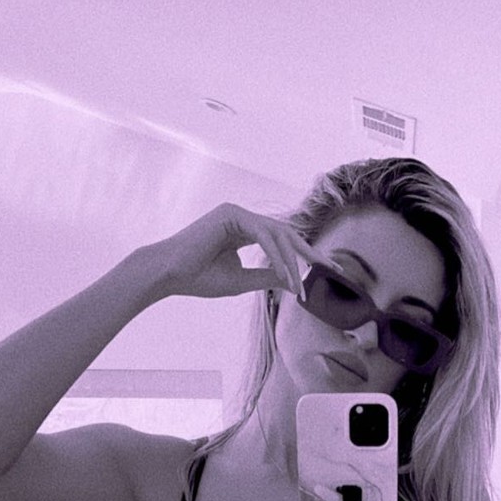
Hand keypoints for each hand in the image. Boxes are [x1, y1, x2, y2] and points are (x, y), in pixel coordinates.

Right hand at [146, 203, 318, 301]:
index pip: (281, 240)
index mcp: (244, 229)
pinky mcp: (231, 214)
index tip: (326, 269)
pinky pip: (264, 235)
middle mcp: (242, 217)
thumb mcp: (242, 280)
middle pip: (285, 233)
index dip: (304, 255)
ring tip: (300, 287)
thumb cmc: (198, 278)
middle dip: (309, 253)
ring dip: (291, 263)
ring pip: (277, 235)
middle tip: (332, 268)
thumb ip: (267, 276)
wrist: (168, 275)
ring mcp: (237, 212)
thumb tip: (294, 281)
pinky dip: (277, 256)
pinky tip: (286, 274)